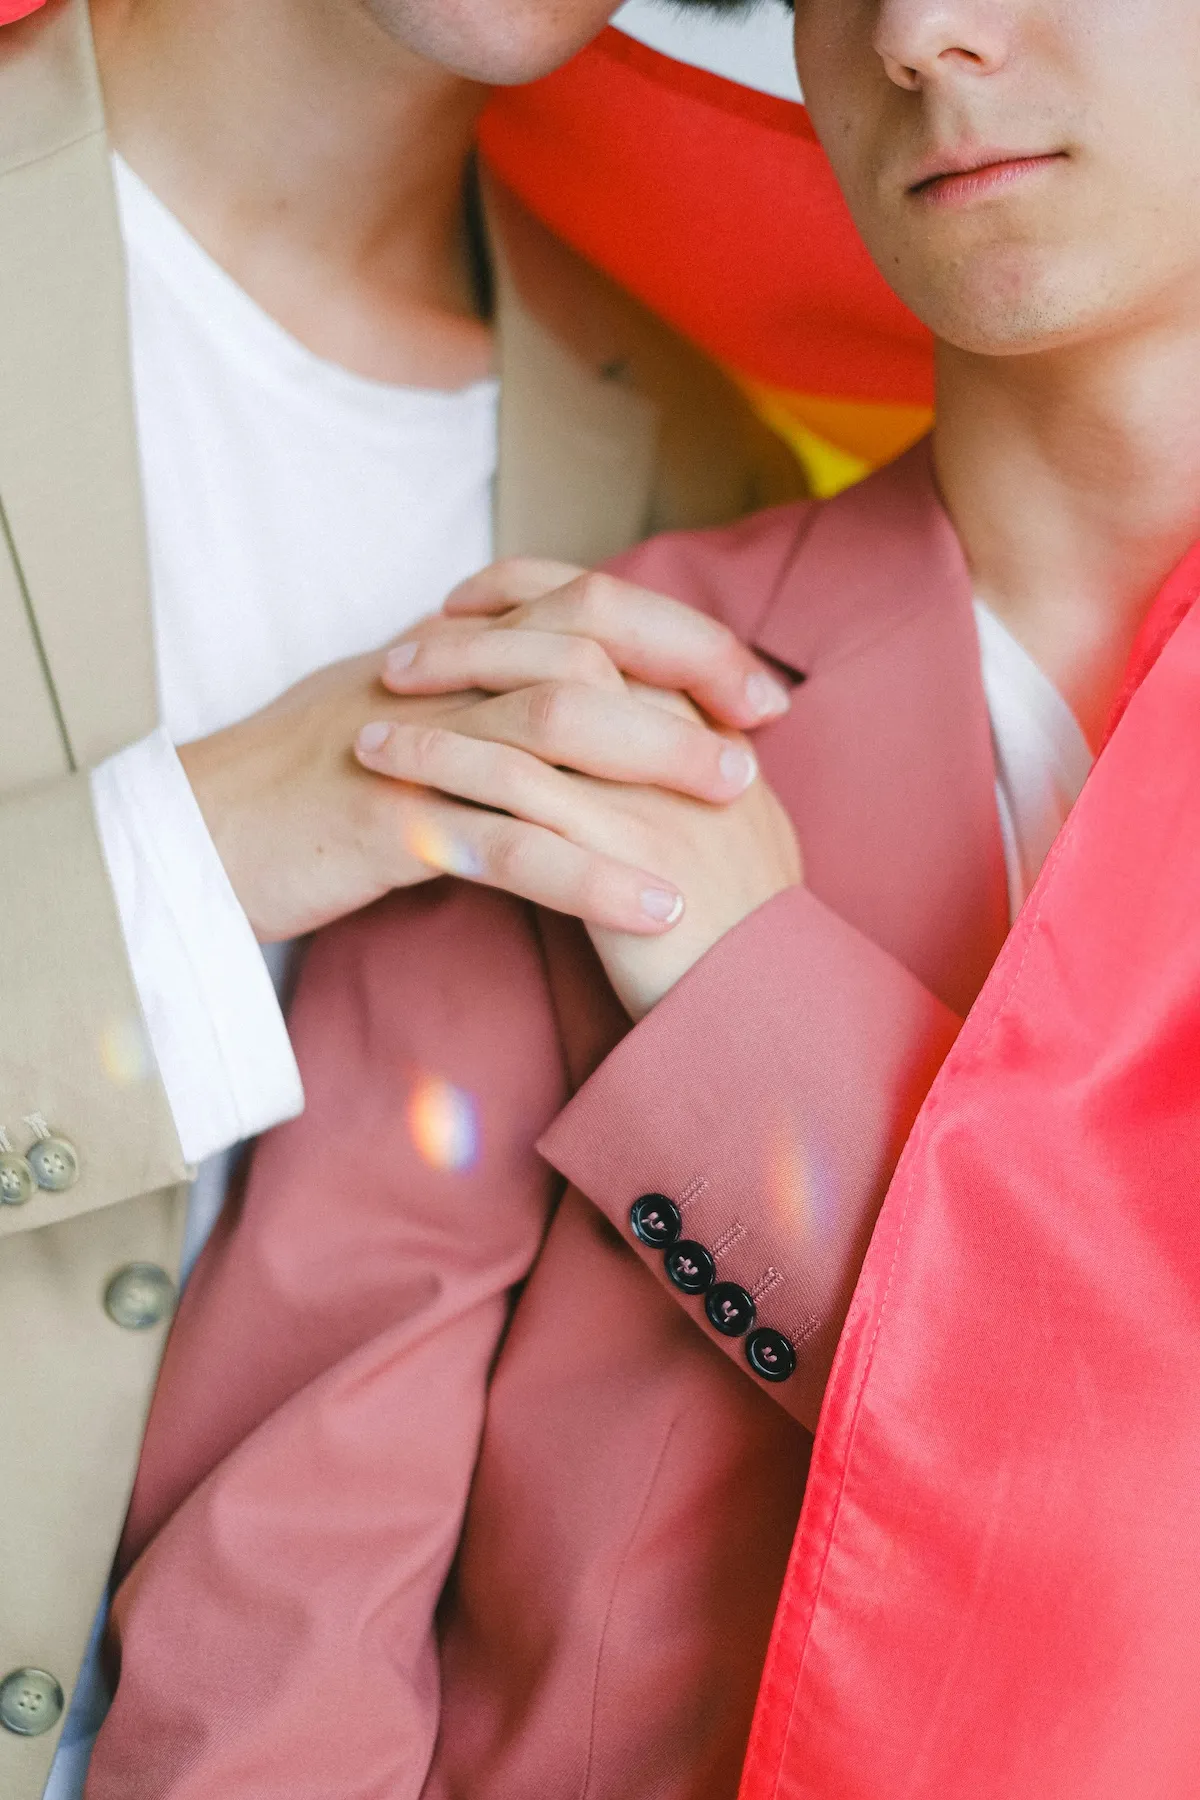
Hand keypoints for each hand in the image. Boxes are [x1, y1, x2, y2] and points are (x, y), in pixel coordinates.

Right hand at [179, 567, 787, 942]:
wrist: (193, 835)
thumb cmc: (307, 785)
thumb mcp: (406, 716)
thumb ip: (489, 698)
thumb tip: (591, 702)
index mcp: (449, 650)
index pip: (583, 605)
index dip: (678, 635)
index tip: (753, 685)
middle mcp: (437, 680)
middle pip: (583, 647)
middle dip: (686, 681)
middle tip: (761, 733)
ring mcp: (413, 748)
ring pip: (553, 731)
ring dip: (656, 761)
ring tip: (737, 803)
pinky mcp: (388, 826)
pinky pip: (505, 846)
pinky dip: (590, 876)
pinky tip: (655, 907)